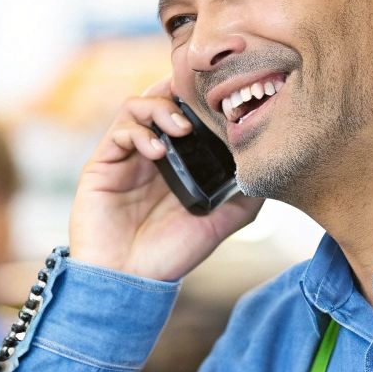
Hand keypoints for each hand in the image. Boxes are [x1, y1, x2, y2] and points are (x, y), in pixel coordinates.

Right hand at [69, 76, 263, 281]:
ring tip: (182, 128)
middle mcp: (152, 151)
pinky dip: (140, 132)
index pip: (189, 111)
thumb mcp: (221, 221)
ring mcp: (127, 155)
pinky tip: (158, 152)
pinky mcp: (103, 163)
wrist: (130, 280)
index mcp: (179, 159)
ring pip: (139, 106)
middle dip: (182, 91)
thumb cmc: (172, 253)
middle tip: (203, 102)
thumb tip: (269, 164)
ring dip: (162, 109)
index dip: (203, 96)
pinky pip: (120, 130)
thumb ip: (245, 194)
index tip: (225, 94)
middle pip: (163, 98)